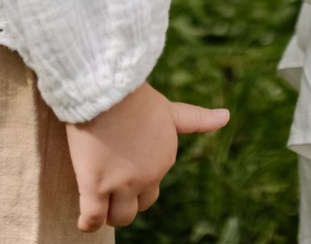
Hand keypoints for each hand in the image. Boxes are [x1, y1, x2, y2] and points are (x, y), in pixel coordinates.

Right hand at [65, 82, 228, 231]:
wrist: (108, 87)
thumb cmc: (134, 93)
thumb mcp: (168, 108)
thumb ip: (194, 119)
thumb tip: (226, 117)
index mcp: (165, 158)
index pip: (154, 187)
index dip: (139, 183)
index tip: (127, 174)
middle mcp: (148, 175)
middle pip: (139, 206)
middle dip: (127, 200)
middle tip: (110, 187)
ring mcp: (122, 183)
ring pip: (119, 216)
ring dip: (109, 212)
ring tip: (97, 201)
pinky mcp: (96, 186)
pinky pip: (93, 219)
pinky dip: (88, 223)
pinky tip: (84, 220)